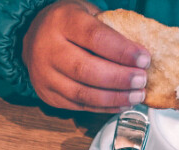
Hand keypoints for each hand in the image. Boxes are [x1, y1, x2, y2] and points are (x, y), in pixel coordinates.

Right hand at [22, 0, 150, 111]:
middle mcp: (48, 49)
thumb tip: (139, 54)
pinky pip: (78, 106)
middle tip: (141, 81)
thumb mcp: (87, 12)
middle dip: (119, 78)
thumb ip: (109, 29)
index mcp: (62, 21)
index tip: (144, 60)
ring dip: (113, 98)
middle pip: (86, 70)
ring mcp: (45, 76)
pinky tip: (120, 104)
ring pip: (82, 93)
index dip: (122, 51)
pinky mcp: (48, 95)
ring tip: (135, 97)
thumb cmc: (68, 23)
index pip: (95, 38)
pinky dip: (103, 108)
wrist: (34, 38)